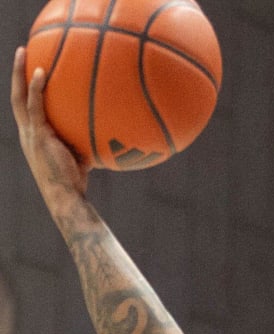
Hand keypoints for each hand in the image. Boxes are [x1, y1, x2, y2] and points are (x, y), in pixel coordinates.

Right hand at [10, 47, 89, 200]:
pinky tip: (42, 71)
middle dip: (17, 74)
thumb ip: (87, 139)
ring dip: (19, 73)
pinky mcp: (37, 136)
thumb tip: (111, 127)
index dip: (26, 89)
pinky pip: (34, 106)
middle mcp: (26, 132)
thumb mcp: (81, 154)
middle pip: (16, 96)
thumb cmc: (76, 180)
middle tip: (21, 52)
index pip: (26, 108)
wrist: (65, 196)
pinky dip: (36, 88)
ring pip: (18, 96)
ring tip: (23, 51)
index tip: (31, 70)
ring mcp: (29, 133)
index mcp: (33, 136)